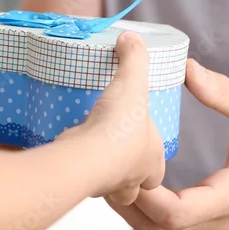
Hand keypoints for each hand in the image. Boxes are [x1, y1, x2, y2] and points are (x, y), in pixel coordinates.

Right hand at [72, 32, 165, 204]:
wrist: (85, 156)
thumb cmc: (118, 126)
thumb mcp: (132, 81)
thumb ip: (133, 57)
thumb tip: (130, 38)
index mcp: (152, 160)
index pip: (157, 170)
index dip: (150, 159)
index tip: (139, 144)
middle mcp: (130, 179)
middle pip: (133, 188)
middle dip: (126, 176)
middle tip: (115, 154)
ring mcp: (105, 186)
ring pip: (107, 190)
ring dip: (102, 176)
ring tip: (92, 154)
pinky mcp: (80, 186)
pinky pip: (81, 182)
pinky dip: (77, 171)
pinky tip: (71, 154)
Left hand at [107, 59, 228, 229]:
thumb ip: (224, 93)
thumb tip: (188, 69)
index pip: (175, 212)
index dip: (145, 193)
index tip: (125, 165)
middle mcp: (213, 222)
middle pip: (154, 224)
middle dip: (124, 197)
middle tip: (103, 161)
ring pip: (153, 229)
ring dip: (128, 203)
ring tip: (108, 168)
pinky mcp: (199, 227)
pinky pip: (161, 225)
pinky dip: (141, 206)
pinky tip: (127, 178)